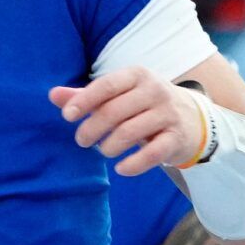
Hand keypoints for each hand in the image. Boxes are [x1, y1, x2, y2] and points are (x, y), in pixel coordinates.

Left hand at [48, 67, 206, 175]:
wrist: (192, 118)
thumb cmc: (143, 104)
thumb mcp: (118, 94)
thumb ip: (86, 96)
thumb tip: (52, 95)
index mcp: (136, 75)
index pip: (107, 85)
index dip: (84, 100)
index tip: (67, 117)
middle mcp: (154, 90)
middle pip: (115, 111)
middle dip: (92, 129)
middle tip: (82, 140)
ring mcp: (168, 114)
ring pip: (131, 132)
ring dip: (110, 146)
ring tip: (103, 150)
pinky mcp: (177, 138)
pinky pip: (153, 153)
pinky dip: (133, 164)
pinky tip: (121, 169)